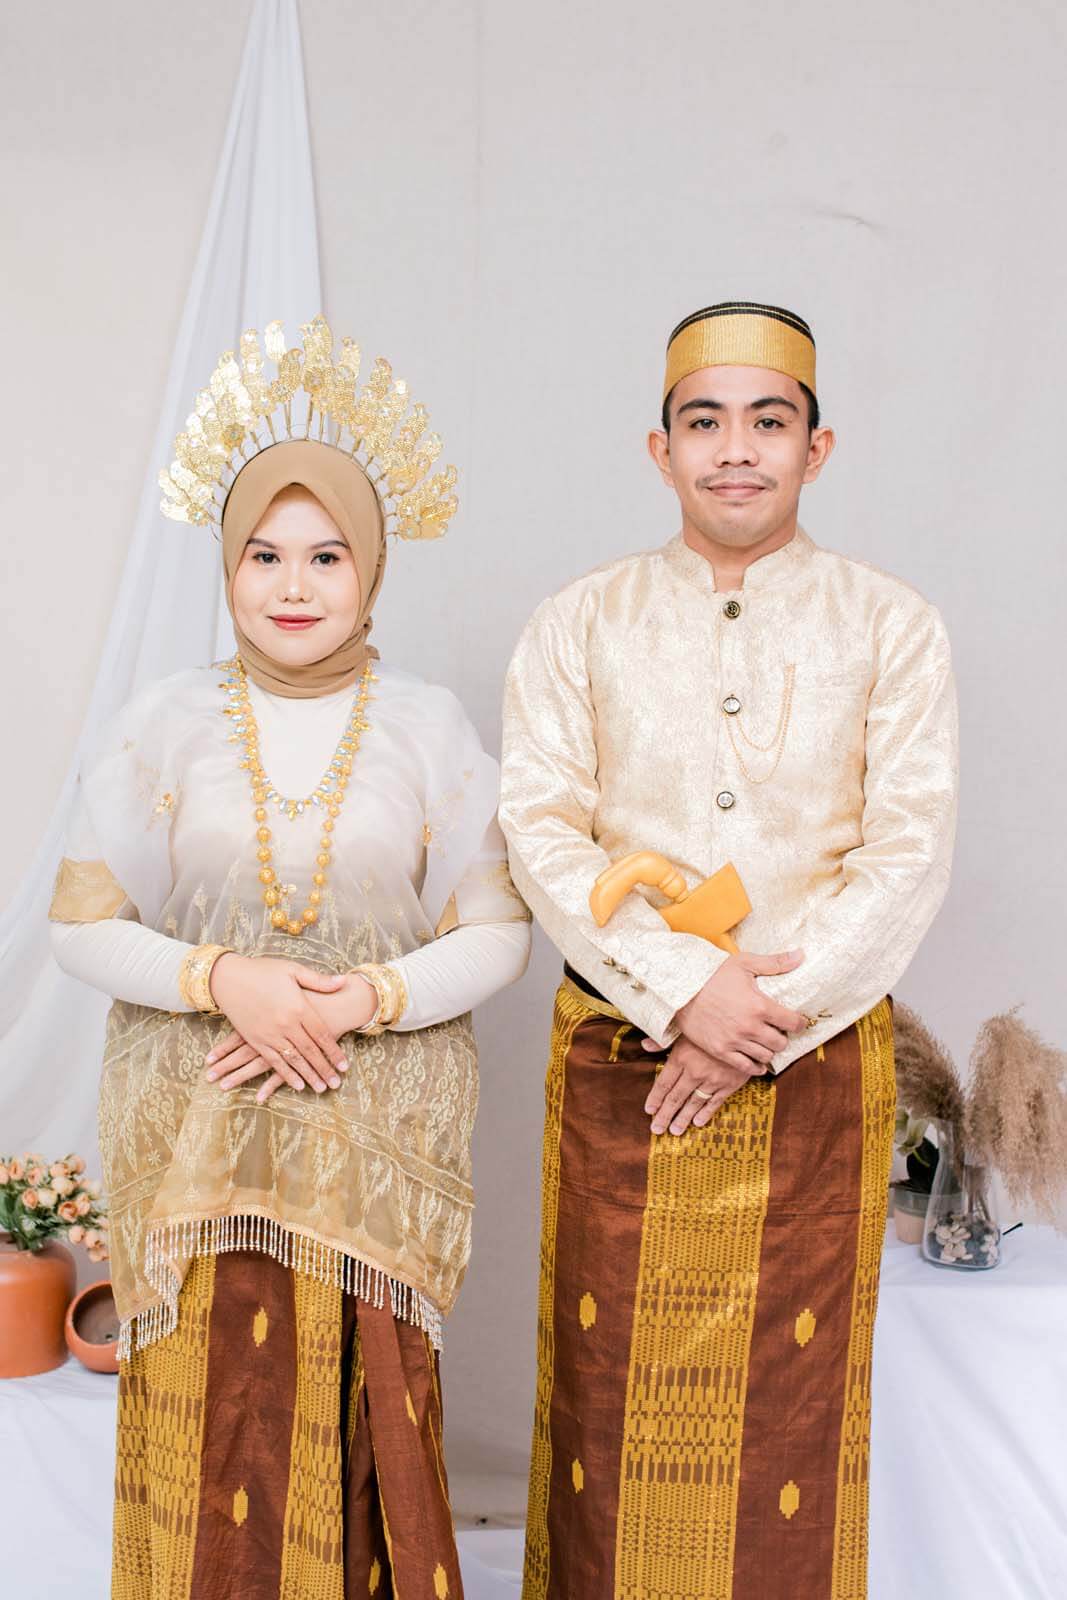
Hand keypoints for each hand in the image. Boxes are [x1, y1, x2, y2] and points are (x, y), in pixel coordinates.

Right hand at [204, 973, 379, 1104]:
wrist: (229, 978)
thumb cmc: (263, 971)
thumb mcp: (293, 970)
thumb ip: (319, 980)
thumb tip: (343, 981)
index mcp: (298, 1007)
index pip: (322, 1034)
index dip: (334, 1052)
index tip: (344, 1066)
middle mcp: (286, 1024)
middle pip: (310, 1051)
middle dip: (325, 1069)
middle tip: (336, 1084)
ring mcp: (270, 1034)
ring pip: (294, 1060)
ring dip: (309, 1076)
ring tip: (321, 1088)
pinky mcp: (256, 1040)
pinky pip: (274, 1062)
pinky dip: (286, 1075)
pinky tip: (297, 1085)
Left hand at [643, 1037, 757, 1135]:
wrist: (745, 1027)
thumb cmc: (711, 1025)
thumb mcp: (686, 1028)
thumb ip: (664, 1040)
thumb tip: (644, 1045)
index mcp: (681, 1057)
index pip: (663, 1083)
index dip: (655, 1098)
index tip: (649, 1111)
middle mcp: (694, 1072)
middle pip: (675, 1098)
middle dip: (665, 1115)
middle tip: (657, 1129)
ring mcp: (712, 1080)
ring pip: (693, 1104)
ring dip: (683, 1119)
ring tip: (674, 1131)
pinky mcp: (729, 1084)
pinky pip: (714, 1103)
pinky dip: (705, 1114)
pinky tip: (697, 1122)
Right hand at [673, 951, 807, 1070]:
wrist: (681, 989)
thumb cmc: (713, 974)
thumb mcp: (744, 963)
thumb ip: (775, 962)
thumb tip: (801, 955)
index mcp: (759, 1006)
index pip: (792, 1022)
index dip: (799, 1023)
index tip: (798, 1022)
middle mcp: (750, 1027)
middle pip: (780, 1043)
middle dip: (783, 1037)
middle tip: (778, 1031)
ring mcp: (735, 1041)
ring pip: (765, 1056)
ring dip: (769, 1050)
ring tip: (766, 1042)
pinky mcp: (721, 1051)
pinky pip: (745, 1067)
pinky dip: (755, 1067)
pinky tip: (757, 1062)